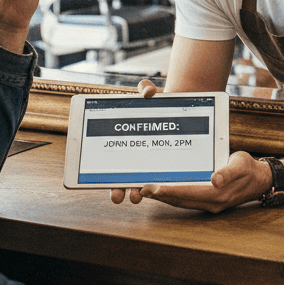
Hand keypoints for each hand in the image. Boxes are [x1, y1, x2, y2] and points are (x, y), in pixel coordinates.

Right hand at [109, 81, 157, 205]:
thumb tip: (148, 93)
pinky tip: (159, 189)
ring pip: (139, 183)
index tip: (108, 186)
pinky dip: (157, 186)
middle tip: (117, 196)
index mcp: (123, 142)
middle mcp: (133, 157)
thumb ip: (145, 88)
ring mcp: (149, 162)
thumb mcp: (148, 94)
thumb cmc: (156, 105)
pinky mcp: (164, 164)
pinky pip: (159, 179)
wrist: (177, 110)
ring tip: (137, 196)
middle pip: (120, 179)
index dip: (106, 177)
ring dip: (136, 192)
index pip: (111, 163)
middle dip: (118, 190)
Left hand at [113, 151, 271, 212]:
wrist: (261, 180)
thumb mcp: (241, 164)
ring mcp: (209, 204)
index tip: (151, 188)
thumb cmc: (249, 168)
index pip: (187, 192)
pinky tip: (163, 190)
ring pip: (181, 202)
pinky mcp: (208, 201)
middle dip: (159, 196)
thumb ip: (228, 172)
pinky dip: (173, 196)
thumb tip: (214, 179)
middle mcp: (211, 202)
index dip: (168, 191)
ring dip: (164, 197)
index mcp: (218, 194)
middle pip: (180, 200)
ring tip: (145, 191)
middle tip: (140, 189)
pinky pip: (186, 200)